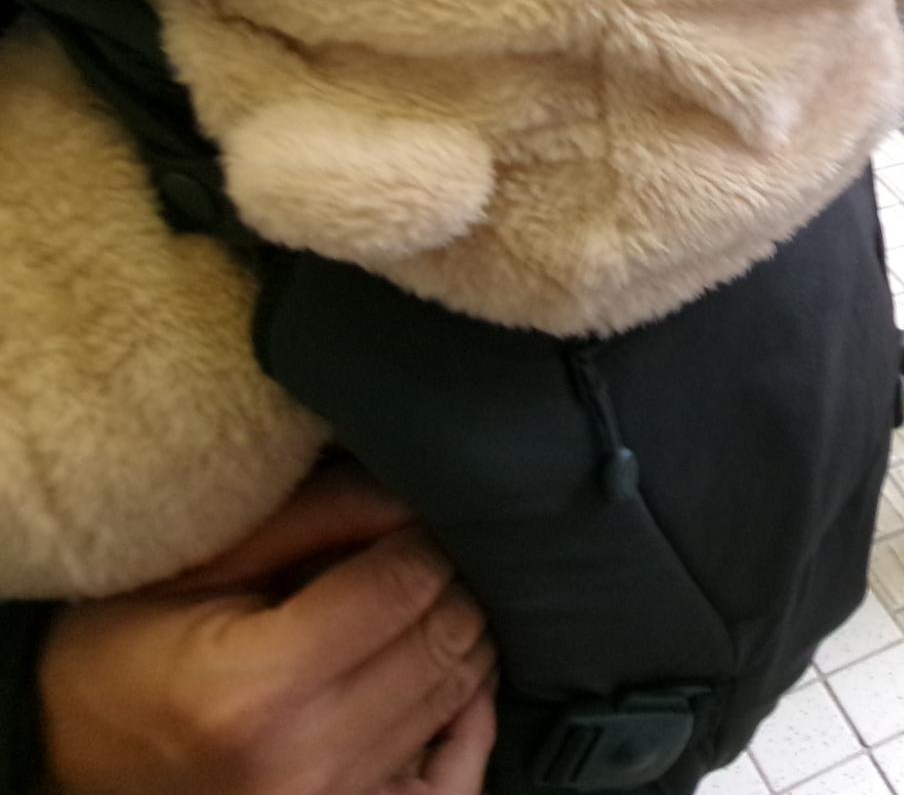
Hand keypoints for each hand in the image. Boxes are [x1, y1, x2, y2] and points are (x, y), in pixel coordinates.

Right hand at [41, 467, 497, 794]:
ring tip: (416, 610)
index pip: (406, 585)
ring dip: (458, 637)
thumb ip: (317, 519)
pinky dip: (468, 720)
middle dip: (447, 583)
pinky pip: (455, 777)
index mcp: (258, 688)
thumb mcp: (206, 566)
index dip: (421, 538)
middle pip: (445, 638)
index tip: (407, 522)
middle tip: (415, 561)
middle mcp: (304, 761)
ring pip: (460, 692)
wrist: (73, 753)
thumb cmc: (128, 650)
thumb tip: (413, 499)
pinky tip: (448, 683)